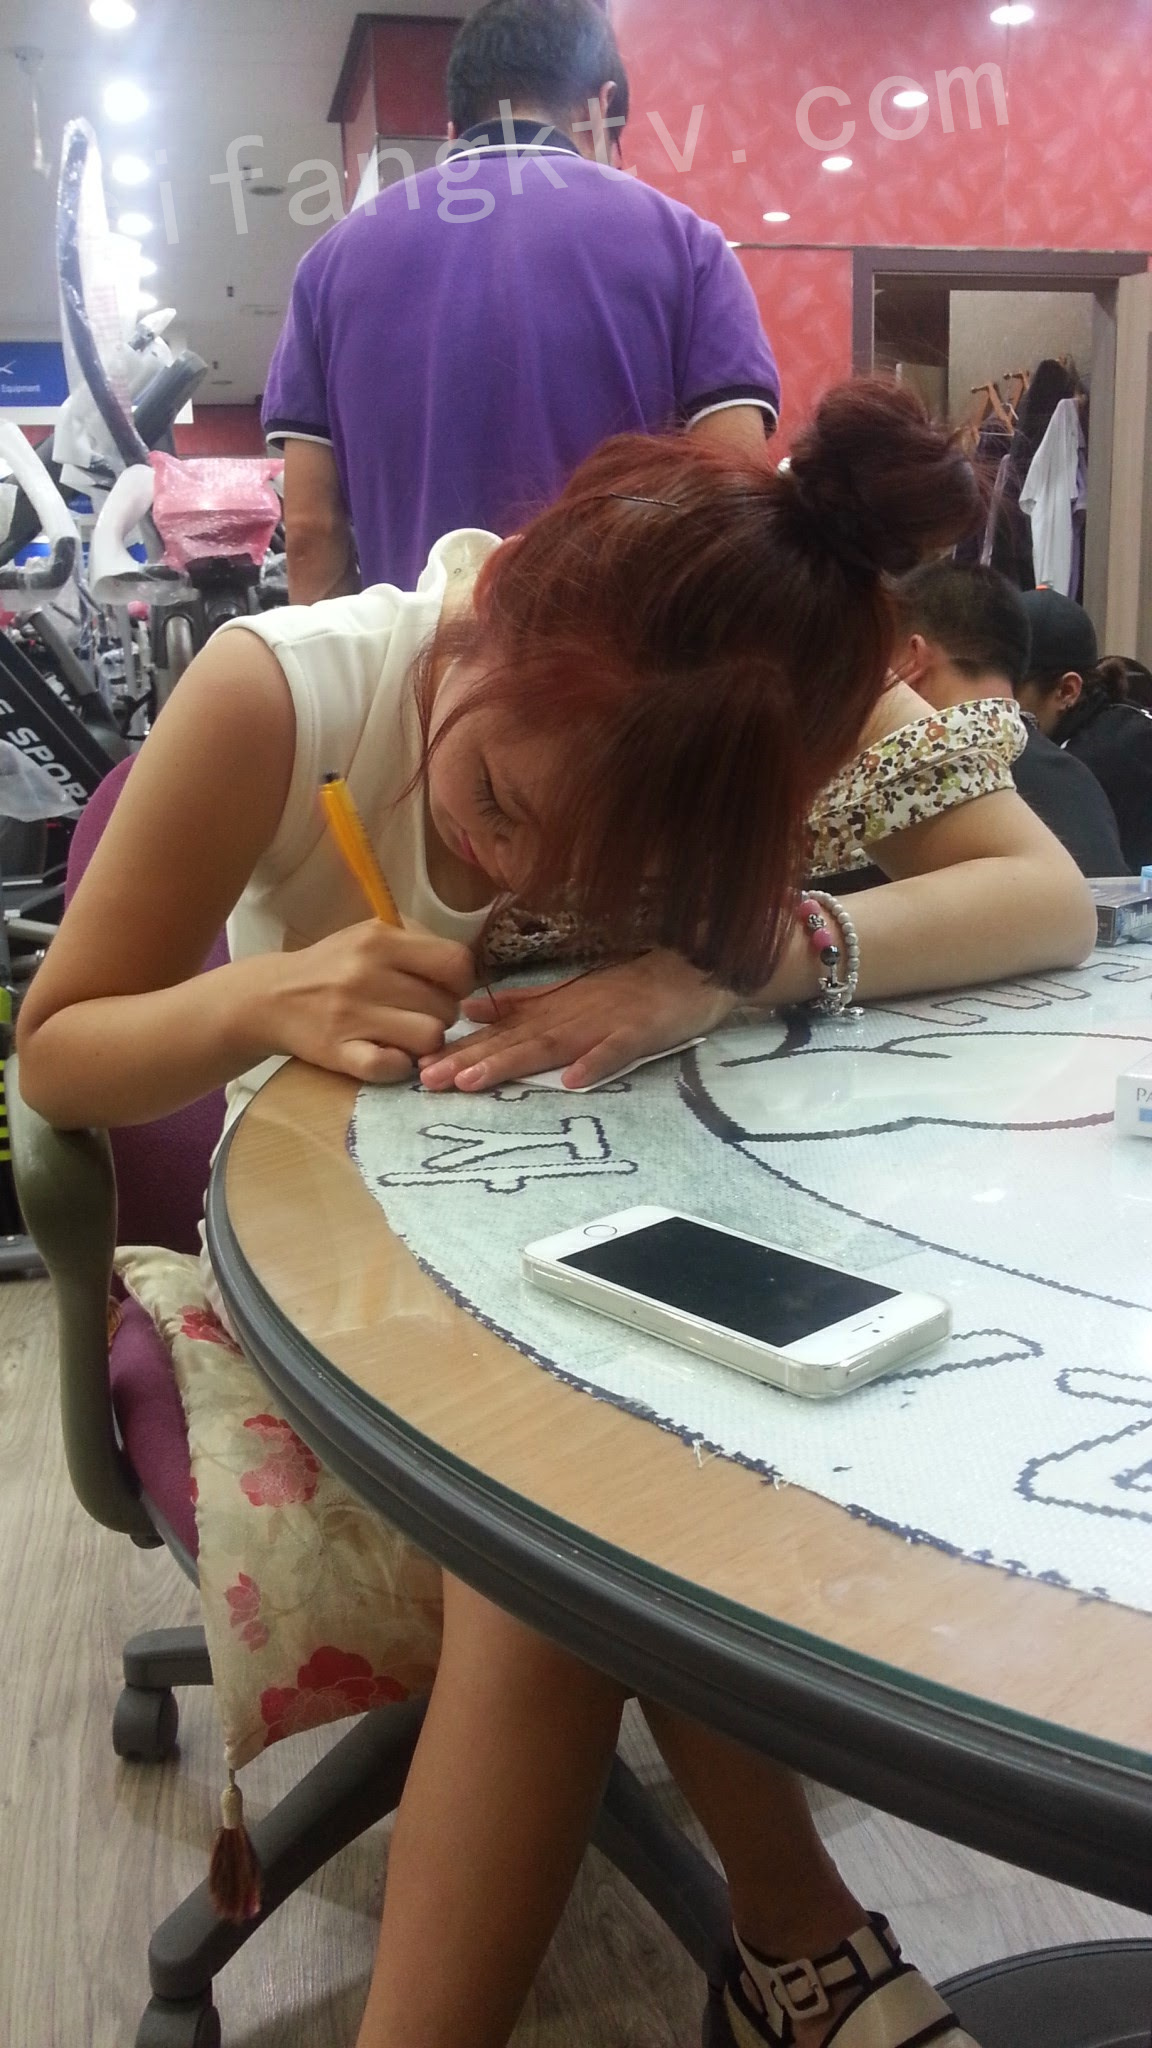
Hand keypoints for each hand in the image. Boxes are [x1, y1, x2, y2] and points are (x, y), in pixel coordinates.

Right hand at [269, 920, 475, 1083]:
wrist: (270, 997)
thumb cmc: (333, 965)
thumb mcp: (370, 935)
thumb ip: (417, 943)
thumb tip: (465, 969)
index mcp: (380, 939)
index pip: (456, 962)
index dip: (461, 981)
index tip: (445, 988)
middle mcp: (366, 974)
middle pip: (446, 1006)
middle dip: (442, 1014)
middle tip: (419, 1014)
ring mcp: (352, 1016)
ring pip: (429, 1038)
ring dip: (425, 1043)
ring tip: (406, 1035)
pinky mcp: (339, 1052)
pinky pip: (393, 1068)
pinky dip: (399, 1066)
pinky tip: (389, 1055)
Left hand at [418, 951, 737, 1091]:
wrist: (689, 970)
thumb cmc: (626, 989)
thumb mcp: (566, 994)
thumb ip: (520, 1005)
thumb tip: (468, 1011)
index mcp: (549, 1012)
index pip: (497, 1034)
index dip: (458, 1050)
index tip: (418, 1067)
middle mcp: (567, 1017)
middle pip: (512, 1042)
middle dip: (468, 1060)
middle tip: (428, 1079)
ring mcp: (602, 1025)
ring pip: (550, 1046)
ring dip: (511, 1062)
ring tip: (474, 1081)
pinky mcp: (639, 1033)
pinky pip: (616, 1050)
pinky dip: (595, 1063)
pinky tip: (572, 1081)